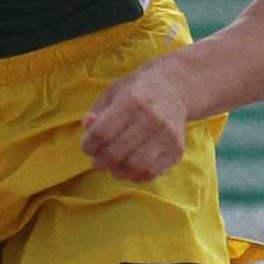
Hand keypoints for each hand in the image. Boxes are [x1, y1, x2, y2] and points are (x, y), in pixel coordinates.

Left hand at [80, 55, 195, 185]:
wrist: (174, 88)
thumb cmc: (136, 91)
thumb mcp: (112, 93)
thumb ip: (97, 111)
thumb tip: (87, 127)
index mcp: (131, 101)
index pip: (101, 133)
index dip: (88, 145)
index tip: (87, 146)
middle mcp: (151, 118)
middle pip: (115, 153)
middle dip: (99, 161)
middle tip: (97, 159)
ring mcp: (166, 136)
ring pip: (133, 167)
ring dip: (116, 171)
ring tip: (113, 165)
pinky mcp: (176, 150)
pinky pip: (151, 173)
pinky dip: (136, 175)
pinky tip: (130, 166)